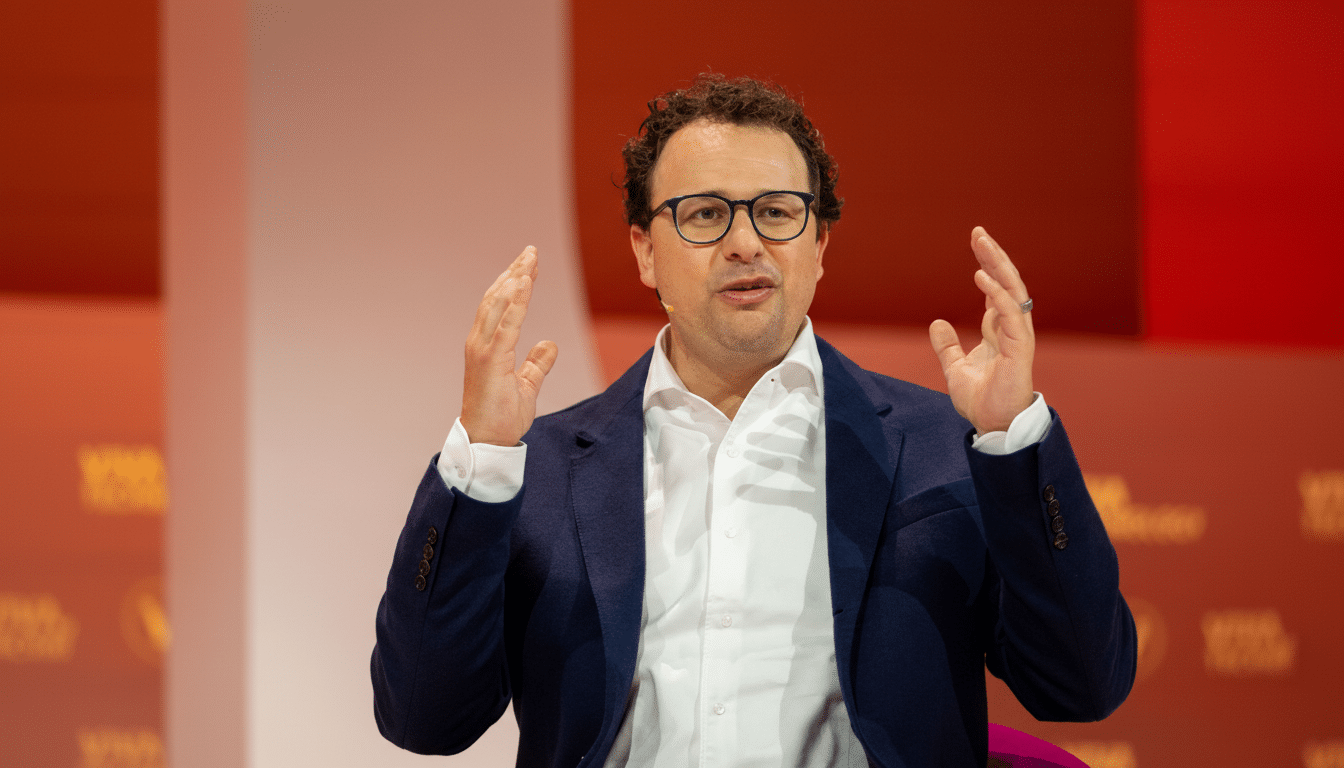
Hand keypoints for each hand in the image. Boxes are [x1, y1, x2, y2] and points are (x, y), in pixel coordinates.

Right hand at [460, 246, 558, 445]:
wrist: (487, 440)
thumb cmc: (501, 416)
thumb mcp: (527, 385)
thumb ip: (537, 364)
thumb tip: (549, 344)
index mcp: (486, 346)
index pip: (499, 306)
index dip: (513, 284)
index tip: (528, 265)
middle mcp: (479, 342)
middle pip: (497, 298)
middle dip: (514, 272)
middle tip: (531, 251)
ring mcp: (482, 349)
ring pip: (498, 304)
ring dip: (514, 278)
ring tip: (529, 259)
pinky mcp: (490, 359)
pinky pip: (506, 322)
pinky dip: (516, 300)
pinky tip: (525, 282)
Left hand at [929, 227, 1034, 434]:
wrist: (993, 425)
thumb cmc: (981, 399)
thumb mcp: (955, 368)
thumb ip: (947, 346)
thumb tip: (937, 323)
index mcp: (998, 330)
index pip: (995, 288)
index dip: (987, 265)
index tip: (976, 242)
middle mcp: (1010, 328)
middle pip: (1006, 283)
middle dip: (993, 256)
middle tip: (978, 233)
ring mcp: (1017, 336)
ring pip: (1013, 292)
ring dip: (998, 266)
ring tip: (982, 245)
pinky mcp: (1019, 349)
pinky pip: (1010, 315)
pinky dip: (998, 295)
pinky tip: (981, 278)